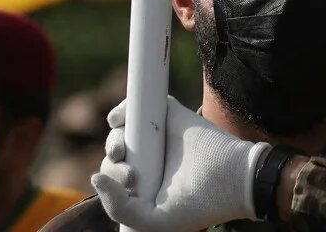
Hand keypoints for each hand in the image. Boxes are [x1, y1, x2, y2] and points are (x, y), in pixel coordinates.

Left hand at [92, 97, 269, 231]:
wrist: (232, 178)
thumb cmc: (197, 204)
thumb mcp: (152, 220)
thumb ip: (119, 208)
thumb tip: (93, 178)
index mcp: (146, 185)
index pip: (115, 178)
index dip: (111, 178)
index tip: (130, 182)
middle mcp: (150, 160)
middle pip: (115, 153)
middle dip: (112, 161)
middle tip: (131, 172)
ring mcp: (158, 136)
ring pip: (122, 130)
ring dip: (114, 139)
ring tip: (124, 149)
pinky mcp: (168, 115)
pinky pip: (136, 105)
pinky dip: (121, 110)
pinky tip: (117, 121)